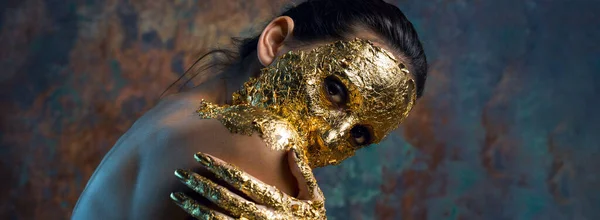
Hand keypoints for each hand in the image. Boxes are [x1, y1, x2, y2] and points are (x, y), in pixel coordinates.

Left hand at [170, 148, 325, 219]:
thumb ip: (303, 175)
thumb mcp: (315, 199)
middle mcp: (262, 217)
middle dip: (201, 185)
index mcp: (278, 202)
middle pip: (225, 199)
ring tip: (176, 195)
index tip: (201, 155)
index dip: (221, 168)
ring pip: (217, 219)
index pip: (244, 181)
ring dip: (195, 207)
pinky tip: (187, 217)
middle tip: (179, 172)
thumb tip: (291, 149)